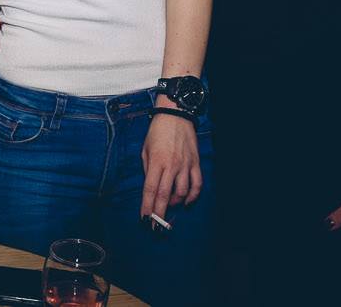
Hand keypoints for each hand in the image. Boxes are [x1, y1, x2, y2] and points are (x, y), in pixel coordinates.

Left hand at [140, 107, 201, 224]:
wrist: (175, 116)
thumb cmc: (157, 132)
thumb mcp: (145, 149)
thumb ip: (148, 169)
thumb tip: (151, 187)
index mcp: (156, 162)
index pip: (150, 189)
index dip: (147, 206)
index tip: (144, 218)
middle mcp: (171, 165)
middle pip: (165, 195)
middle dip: (160, 213)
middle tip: (156, 225)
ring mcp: (185, 165)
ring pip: (182, 192)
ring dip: (176, 204)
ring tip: (170, 206)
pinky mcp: (195, 163)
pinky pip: (197, 185)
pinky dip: (192, 196)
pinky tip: (186, 201)